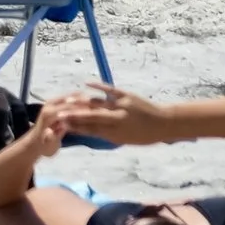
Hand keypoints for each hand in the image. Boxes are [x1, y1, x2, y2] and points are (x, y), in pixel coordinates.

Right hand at [47, 87, 163, 146]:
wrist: (165, 123)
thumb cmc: (145, 135)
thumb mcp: (125, 140)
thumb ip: (107, 134)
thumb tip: (89, 130)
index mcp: (117, 134)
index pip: (92, 130)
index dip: (77, 128)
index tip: (63, 125)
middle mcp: (118, 120)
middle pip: (92, 118)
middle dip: (75, 116)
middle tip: (60, 115)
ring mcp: (122, 106)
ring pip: (98, 104)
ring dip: (82, 102)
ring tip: (68, 101)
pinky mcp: (127, 95)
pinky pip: (110, 90)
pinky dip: (98, 86)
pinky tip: (86, 84)